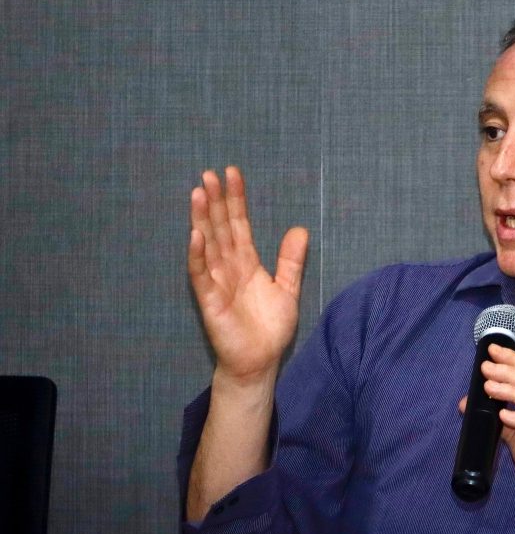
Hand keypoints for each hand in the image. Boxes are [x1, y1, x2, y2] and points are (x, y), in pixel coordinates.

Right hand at [188, 166, 307, 386]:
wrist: (261, 361)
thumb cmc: (270, 327)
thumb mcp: (288, 288)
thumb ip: (291, 260)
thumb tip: (300, 228)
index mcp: (247, 261)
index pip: (240, 224)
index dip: (236, 199)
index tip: (233, 173)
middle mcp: (229, 267)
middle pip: (220, 227)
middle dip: (216, 201)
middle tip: (210, 173)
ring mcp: (217, 282)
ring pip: (208, 244)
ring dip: (202, 219)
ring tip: (199, 193)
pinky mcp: (210, 300)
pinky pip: (202, 274)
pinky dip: (198, 255)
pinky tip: (196, 234)